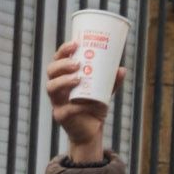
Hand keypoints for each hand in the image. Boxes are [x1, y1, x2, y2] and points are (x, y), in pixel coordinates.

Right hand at [44, 44, 116, 158]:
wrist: (93, 129)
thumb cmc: (95, 106)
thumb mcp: (105, 90)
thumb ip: (112, 80)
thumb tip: (121, 69)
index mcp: (64, 77)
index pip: (58, 60)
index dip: (63, 51)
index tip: (75, 44)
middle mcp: (57, 88)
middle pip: (51, 71)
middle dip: (62, 64)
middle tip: (78, 64)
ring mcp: (56, 102)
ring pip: (51, 88)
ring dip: (64, 81)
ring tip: (78, 78)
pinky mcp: (60, 116)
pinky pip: (65, 109)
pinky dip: (76, 106)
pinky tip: (86, 104)